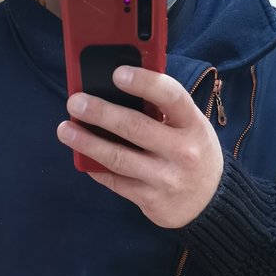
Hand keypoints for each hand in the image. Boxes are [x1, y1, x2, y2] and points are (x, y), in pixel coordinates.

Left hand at [57, 66, 223, 230]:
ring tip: (65, 130)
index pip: (171, 96)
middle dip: (100, 113)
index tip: (117, 73)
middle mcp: (182, 152)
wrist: (210, 203)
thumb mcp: (191, 127)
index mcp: (193, 125)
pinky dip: (96, 168)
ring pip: (118, 158)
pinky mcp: (150, 199)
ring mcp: (165, 178)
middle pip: (135, 127)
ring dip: (87, 142)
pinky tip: (81, 156)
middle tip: (75, 102)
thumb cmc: (194, 153)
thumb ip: (163, 110)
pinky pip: (116, 182)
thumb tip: (118, 89)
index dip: (144, 82)